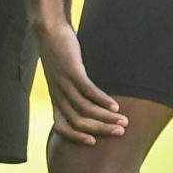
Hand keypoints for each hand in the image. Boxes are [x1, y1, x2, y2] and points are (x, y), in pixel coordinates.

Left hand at [35, 14, 126, 145]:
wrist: (49, 30)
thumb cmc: (59, 54)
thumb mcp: (62, 77)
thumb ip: (72, 91)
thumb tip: (89, 103)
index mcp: (55, 98)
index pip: (60, 126)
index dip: (75, 137)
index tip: (94, 142)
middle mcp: (58, 94)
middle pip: (78, 121)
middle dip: (100, 129)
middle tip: (120, 133)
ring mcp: (64, 83)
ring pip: (84, 109)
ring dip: (105, 117)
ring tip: (123, 121)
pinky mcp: (71, 71)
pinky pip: (88, 91)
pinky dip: (102, 100)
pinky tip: (115, 105)